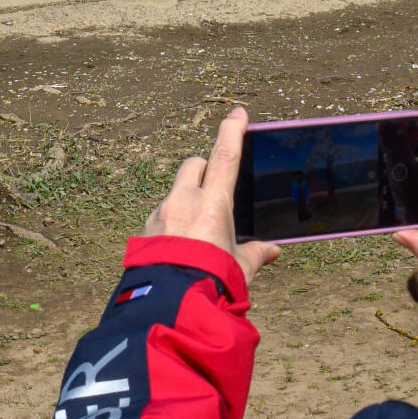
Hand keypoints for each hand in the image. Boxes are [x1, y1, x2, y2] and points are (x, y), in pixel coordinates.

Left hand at [139, 107, 281, 282]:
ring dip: (186, 202)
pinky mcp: (145, 229)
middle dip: (204, 170)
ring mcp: (161, 214)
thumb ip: (255, 255)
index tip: (238, 113)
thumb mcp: (240, 268)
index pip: (225, 157)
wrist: (170, 305)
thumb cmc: (211, 283)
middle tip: (215, 191)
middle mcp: (183, 202)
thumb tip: (272, 251)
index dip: (232, 132)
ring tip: (198, 235)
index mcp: (212, 204)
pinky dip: (172, 224)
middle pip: (194, 165)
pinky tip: (179, 247)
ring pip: (175, 194)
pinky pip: (161, 217)